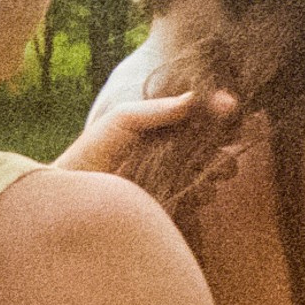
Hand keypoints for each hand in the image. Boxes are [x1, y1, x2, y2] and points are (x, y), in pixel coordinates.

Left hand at [54, 86, 245, 185]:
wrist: (73, 197)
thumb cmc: (93, 150)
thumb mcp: (123, 119)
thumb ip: (157, 108)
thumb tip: (196, 98)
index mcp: (155, 128)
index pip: (194, 116)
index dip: (214, 112)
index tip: (231, 106)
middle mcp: (164, 152)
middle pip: (207, 144)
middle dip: (222, 142)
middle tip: (232, 142)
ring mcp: (168, 179)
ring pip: (206, 171)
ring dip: (218, 169)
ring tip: (220, 169)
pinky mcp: (168, 206)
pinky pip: (196, 198)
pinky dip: (204, 193)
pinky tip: (202, 191)